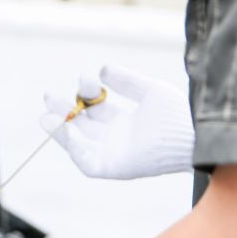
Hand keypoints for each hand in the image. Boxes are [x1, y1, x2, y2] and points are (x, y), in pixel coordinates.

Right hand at [40, 65, 193, 179]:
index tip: (86, 79)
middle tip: (48, 96)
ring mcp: (115, 154)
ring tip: (44, 115)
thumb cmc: (178, 115)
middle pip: (83, 126)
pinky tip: (66, 130)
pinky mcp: (113, 168)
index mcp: (127, 122)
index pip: (97, 109)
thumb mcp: (149, 91)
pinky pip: (86, 161)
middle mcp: (118, 139)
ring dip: (60, 131)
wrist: (192, 135)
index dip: (87, 93)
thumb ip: (126, 81)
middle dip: (64, 111)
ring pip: (79, 144)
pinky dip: (73, 147)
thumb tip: (101, 69)